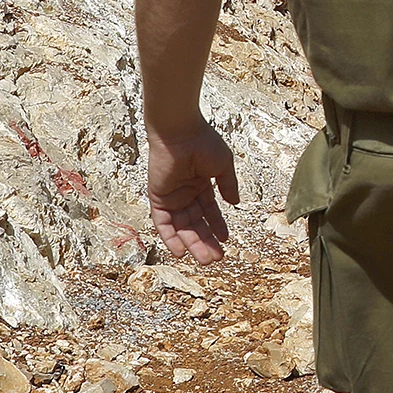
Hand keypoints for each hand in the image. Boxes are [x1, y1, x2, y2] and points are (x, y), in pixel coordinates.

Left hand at [147, 117, 239, 263]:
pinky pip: (163, 223)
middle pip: (196, 223)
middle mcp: (185, 193)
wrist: (180, 132)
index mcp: (201, 184)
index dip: (217, 225)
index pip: (209, 210)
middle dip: (206, 241)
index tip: (226, 240)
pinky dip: (170, 238)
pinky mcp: (157, 198)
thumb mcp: (222, 165)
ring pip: (181, 227)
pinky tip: (180, 251)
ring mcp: (171, 197)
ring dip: (192, 243)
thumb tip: (235, 203)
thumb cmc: (203, 143)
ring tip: (204, 259)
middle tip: (215, 258)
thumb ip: (228, 185)